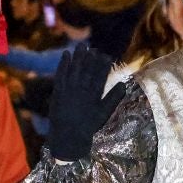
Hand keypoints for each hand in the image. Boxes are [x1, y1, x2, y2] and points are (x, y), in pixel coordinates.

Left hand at [45, 47, 121, 161]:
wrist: (69, 137)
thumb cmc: (88, 125)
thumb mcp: (104, 113)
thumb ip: (113, 98)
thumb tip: (124, 85)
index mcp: (94, 95)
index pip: (100, 76)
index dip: (103, 65)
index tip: (106, 55)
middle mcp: (82, 91)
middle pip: (87, 70)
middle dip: (91, 58)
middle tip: (93, 47)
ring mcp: (69, 90)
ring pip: (75, 70)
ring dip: (78, 57)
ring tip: (81, 46)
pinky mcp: (58, 92)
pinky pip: (61, 74)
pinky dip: (63, 64)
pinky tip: (66, 54)